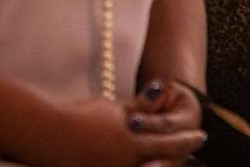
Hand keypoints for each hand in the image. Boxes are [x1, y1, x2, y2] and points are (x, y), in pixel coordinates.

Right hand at [50, 96, 205, 166]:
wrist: (48, 135)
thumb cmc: (81, 118)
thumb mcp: (114, 109)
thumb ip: (140, 106)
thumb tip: (161, 90)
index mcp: (134, 145)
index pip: (169, 143)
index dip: (186, 140)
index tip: (201, 136)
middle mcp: (126, 164)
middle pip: (160, 162)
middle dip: (175, 158)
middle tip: (190, 153)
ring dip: (156, 162)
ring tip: (162, 158)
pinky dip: (136, 165)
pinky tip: (140, 161)